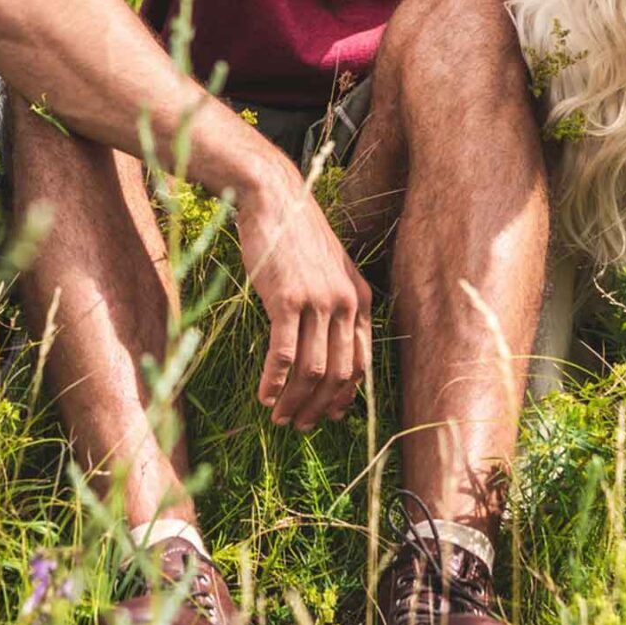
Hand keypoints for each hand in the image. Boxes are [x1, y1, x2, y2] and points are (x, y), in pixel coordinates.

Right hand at [234, 165, 371, 430]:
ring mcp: (318, 302)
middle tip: (300, 425)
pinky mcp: (287, 300)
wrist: (274, 198)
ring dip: (296, 401)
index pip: (361, 362)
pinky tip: (264, 396)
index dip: (345, 395)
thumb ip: (333, 305)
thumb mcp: (328, 270)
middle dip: (320, 407)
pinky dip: (275, 382)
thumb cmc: (296, 235)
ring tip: (280, 418)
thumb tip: (325, 347)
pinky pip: (283, 354)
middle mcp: (345, 304)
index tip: (329, 415)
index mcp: (360, 299)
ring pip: (312, 370)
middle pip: (339, 373)